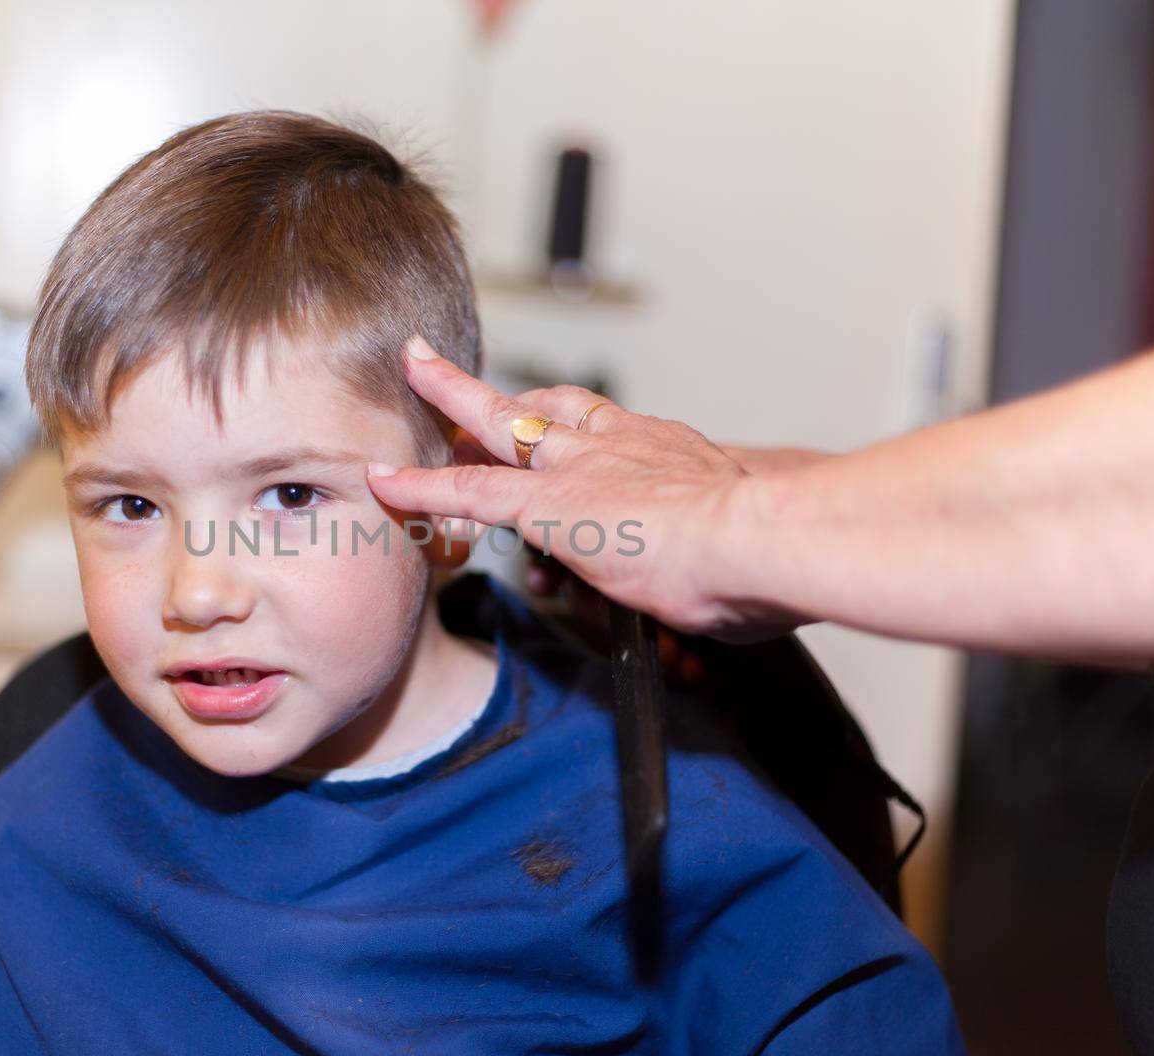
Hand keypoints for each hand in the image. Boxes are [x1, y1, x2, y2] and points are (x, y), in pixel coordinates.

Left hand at [366, 337, 807, 639]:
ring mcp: (576, 469)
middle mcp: (616, 445)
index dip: (563, 420)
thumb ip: (723, 554)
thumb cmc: (770, 553)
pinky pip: (466, 492)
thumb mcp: (745, 541)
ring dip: (450, 402)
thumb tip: (733, 594)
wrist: (761, 541)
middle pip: (538, 405)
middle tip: (446, 363)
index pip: (599, 426)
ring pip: (495, 424)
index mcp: (664, 452)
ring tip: (411, 376)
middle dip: (494, 387)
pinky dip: (421, 487)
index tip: (544, 419)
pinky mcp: (544, 505)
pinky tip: (383, 481)